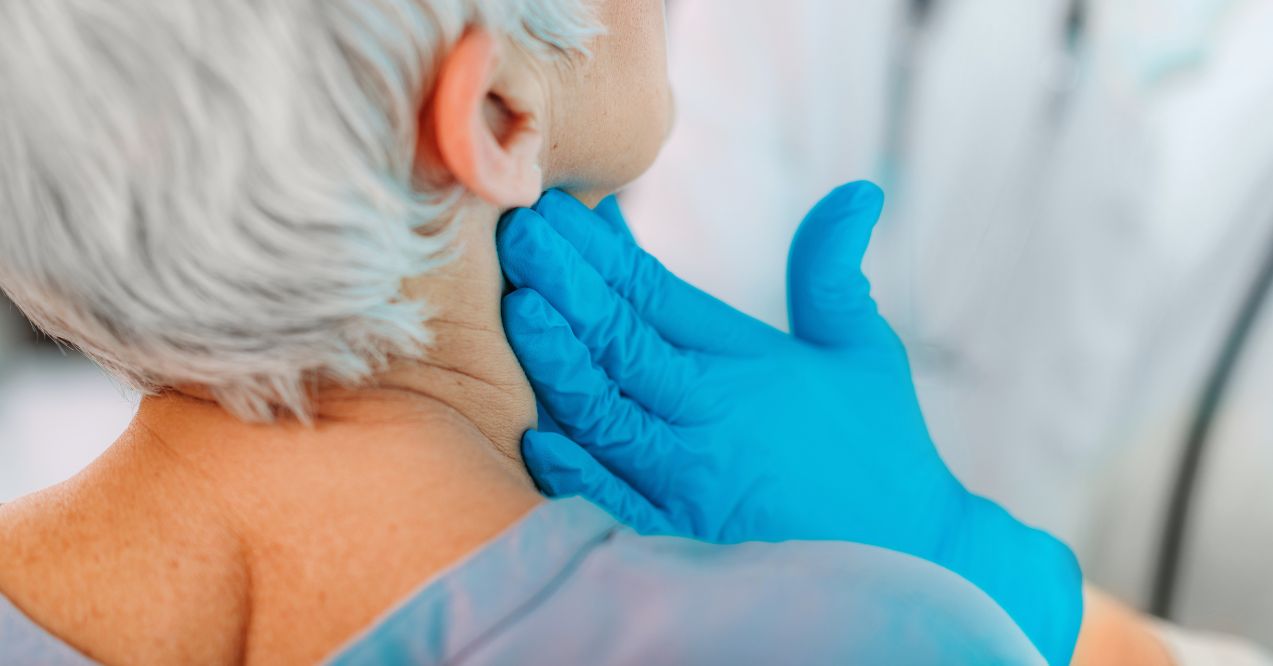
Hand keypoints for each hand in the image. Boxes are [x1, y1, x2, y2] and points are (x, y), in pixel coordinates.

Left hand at [498, 184, 1081, 664]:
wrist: (909, 557)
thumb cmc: (878, 446)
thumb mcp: (863, 349)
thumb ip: (834, 272)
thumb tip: (860, 191)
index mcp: (745, 365)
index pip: (655, 295)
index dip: (599, 252)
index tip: (554, 211)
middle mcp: (711, 417)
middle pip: (621, 342)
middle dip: (563, 283)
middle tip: (516, 234)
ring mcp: (692, 480)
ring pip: (606, 414)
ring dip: (558, 361)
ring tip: (518, 307)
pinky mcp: (683, 536)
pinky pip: (616, 502)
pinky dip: (576, 471)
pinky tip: (536, 437)